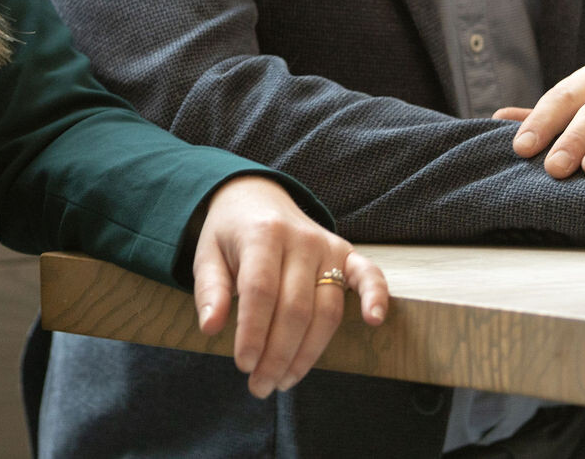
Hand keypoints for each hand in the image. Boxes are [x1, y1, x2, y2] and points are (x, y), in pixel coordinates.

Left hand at [189, 175, 388, 397]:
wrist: (257, 197)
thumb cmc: (231, 234)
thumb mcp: (207, 254)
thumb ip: (209, 290)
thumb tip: (210, 328)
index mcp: (262, 234)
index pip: (261, 291)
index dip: (253, 333)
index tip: (244, 365)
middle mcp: (300, 239)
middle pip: (295, 308)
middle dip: (278, 355)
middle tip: (260, 386)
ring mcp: (327, 246)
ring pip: (327, 309)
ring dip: (309, 352)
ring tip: (285, 380)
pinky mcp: (347, 253)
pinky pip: (369, 275)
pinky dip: (376, 296)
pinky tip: (373, 321)